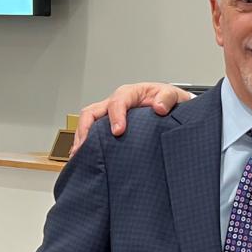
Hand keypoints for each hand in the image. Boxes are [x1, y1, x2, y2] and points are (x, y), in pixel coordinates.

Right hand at [72, 82, 191, 152]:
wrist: (169, 106)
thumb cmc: (167, 100)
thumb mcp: (172, 95)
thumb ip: (167, 99)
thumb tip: (159, 108)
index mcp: (130, 94)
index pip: (117, 102)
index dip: (115, 116)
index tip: (118, 132)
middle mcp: (116, 103)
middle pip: (92, 112)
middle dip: (86, 129)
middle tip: (85, 147)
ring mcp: (109, 115)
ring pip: (88, 122)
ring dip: (81, 137)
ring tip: (78, 155)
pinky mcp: (108, 126)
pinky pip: (92, 132)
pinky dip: (85, 144)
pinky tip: (83, 157)